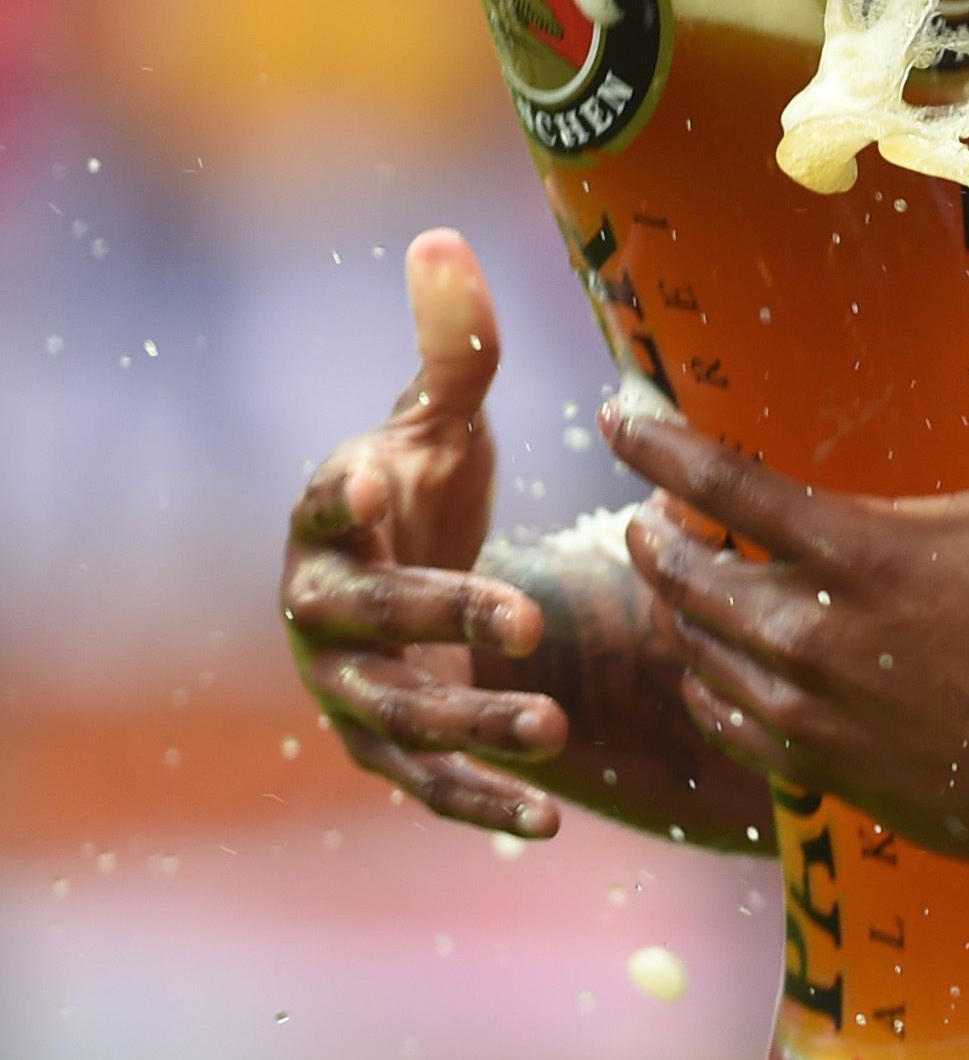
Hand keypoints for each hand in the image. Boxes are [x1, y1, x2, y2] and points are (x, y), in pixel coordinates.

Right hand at [281, 231, 569, 834]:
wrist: (403, 581)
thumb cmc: (423, 488)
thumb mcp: (440, 417)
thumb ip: (450, 344)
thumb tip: (444, 237)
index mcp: (331, 518)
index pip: (326, 503)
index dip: (346, 494)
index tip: (376, 484)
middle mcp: (324, 608)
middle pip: (367, 618)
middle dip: (436, 619)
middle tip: (518, 617)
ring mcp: (350, 685)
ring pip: (399, 715)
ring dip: (470, 728)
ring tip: (552, 728)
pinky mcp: (387, 748)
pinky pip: (427, 788)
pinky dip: (482, 807)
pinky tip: (548, 821)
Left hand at [608, 316, 968, 881]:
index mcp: (861, 552)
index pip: (725, 485)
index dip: (659, 446)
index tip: (618, 419)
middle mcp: (809, 627)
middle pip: (683, 572)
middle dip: (653, 534)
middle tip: (652, 512)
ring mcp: (801, 703)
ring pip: (692, 644)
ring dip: (674, 605)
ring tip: (676, 578)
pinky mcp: (808, 761)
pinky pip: (716, 714)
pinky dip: (700, 679)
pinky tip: (708, 665)